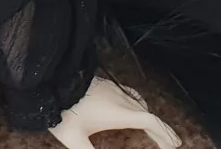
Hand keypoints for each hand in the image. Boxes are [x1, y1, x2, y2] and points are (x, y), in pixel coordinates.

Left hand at [49, 77, 180, 148]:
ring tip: (154, 129)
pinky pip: (128, 94)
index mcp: (117, 112)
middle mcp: (118, 97)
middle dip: (161, 129)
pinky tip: (131, 110)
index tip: (173, 146)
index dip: (165, 134)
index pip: (150, 121)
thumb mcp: (76, 142)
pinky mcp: (102, 82)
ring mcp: (110, 88)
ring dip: (149, 116)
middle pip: (147, 113)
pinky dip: (137, 105)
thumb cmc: (61, 112)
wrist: (47, 79)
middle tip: (170, 143)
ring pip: (138, 102)